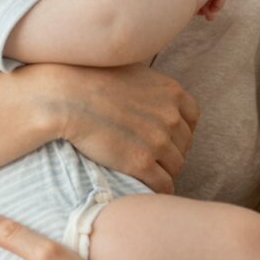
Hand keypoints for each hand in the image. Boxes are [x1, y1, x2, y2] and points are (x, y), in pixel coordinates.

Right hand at [40, 62, 197, 193]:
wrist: (67, 97)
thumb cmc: (92, 80)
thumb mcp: (132, 71)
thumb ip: (150, 85)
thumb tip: (150, 92)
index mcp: (172, 92)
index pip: (191, 118)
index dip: (179, 128)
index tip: (164, 135)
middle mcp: (171, 117)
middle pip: (184, 144)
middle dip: (170, 150)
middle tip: (151, 155)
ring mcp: (158, 141)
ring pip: (176, 166)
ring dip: (164, 170)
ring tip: (146, 172)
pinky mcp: (141, 163)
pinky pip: (163, 185)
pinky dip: (157, 188)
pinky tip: (145, 187)